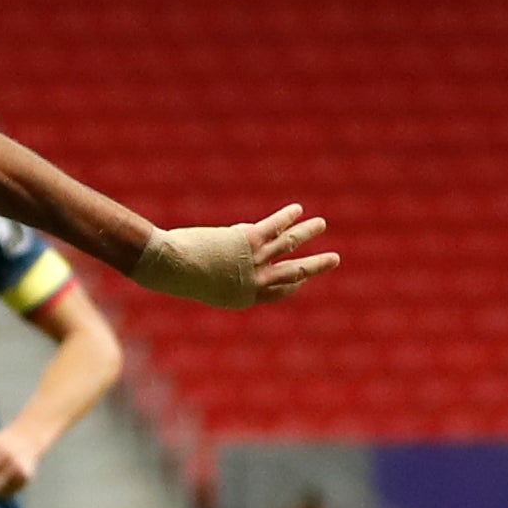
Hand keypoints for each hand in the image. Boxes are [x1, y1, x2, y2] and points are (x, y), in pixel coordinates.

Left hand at [130, 206, 334, 309]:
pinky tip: (298, 209)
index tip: (304, 277)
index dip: (294, 284)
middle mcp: (254, 283)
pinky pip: (274, 227)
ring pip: (289, 245)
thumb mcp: (204, 281)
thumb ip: (222, 272)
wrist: (172, 267)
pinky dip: (287, 217)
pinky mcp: (249, 240)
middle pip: (294, 272)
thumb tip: (225, 258)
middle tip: (335, 259)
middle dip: (317, 265)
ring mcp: (254, 262)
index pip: (279, 291)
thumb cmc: (178, 276)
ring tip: (321, 224)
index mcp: (244, 298)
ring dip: (307, 232)